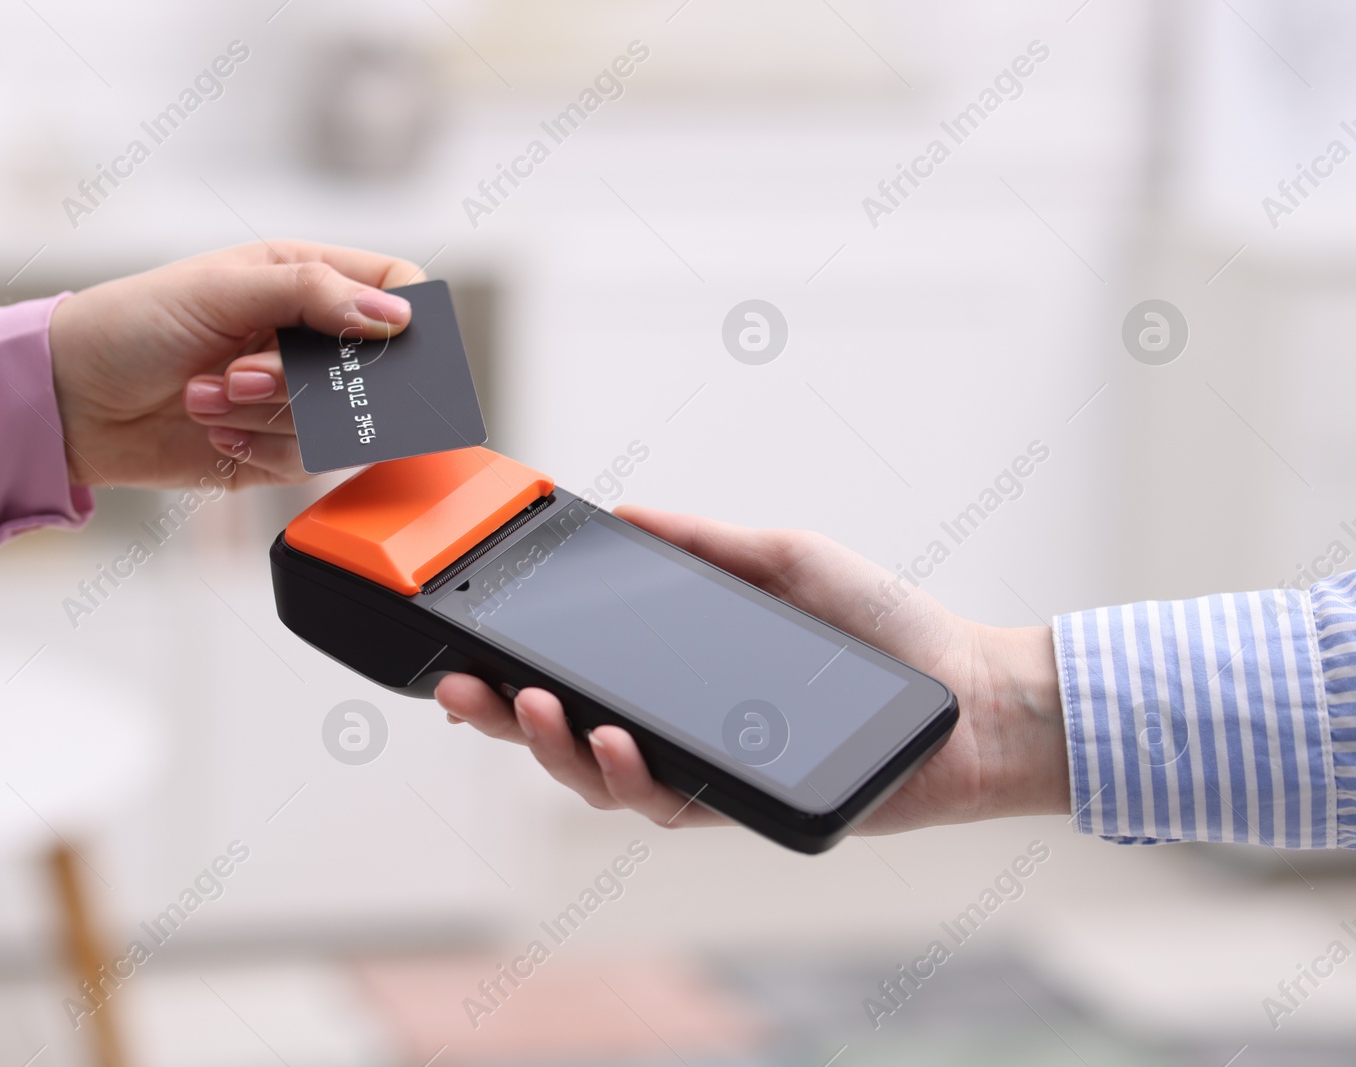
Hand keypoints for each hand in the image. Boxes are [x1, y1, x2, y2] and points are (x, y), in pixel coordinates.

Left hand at [48, 240, 420, 488]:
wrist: (70, 401)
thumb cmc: (129, 325)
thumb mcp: (221, 289)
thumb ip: (312, 294)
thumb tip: (393, 316)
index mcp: (304, 279)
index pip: (394, 287)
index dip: (406, 315)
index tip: (384, 340)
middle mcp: (308, 338)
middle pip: (375, 367)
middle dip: (308, 378)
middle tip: (245, 373)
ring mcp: (297, 396)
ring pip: (340, 420)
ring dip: (268, 413)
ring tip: (206, 395)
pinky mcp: (278, 448)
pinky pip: (306, 460)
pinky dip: (256, 445)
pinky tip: (212, 427)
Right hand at [435, 505, 1069, 835]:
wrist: (963, 693)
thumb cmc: (883, 624)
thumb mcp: (782, 558)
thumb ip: (703, 544)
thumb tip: (628, 514)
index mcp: (680, 672)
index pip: (580, 677)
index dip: (516, 673)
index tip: (465, 653)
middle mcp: (681, 727)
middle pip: (567, 735)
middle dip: (504, 718)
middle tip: (461, 693)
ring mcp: (707, 771)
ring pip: (601, 780)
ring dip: (555, 749)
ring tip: (536, 709)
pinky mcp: (742, 805)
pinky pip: (665, 804)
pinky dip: (628, 777)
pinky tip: (611, 745)